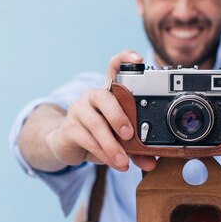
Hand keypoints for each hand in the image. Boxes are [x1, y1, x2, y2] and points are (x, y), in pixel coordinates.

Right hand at [45, 50, 157, 171]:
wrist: (68, 146)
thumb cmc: (98, 136)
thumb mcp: (119, 140)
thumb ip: (136, 149)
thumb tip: (152, 162)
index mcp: (109, 93)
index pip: (114, 66)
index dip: (125, 59)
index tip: (139, 60)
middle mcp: (93, 96)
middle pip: (105, 97)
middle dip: (118, 116)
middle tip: (130, 135)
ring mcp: (78, 110)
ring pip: (96, 124)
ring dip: (112, 145)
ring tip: (123, 161)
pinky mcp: (69, 128)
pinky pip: (87, 140)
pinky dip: (102, 153)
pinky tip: (112, 162)